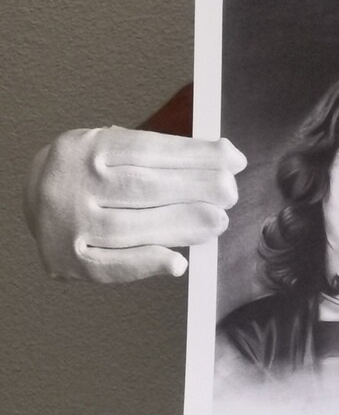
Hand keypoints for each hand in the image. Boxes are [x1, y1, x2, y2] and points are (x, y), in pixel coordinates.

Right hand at [24, 126, 246, 282]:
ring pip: (132, 227)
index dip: (195, 156)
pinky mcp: (70, 260)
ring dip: (181, 226)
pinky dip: (146, 264)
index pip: (148, 150)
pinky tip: (177, 262)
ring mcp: (69, 224)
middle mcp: (73, 183)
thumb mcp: (111, 147)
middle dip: (195, 189)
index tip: (231, 159)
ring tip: (216, 221)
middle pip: (144, 188)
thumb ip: (161, 155)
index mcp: (87, 148)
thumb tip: (226, 158)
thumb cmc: (88, 172)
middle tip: (229, 192)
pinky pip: (112, 267)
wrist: (32, 197)